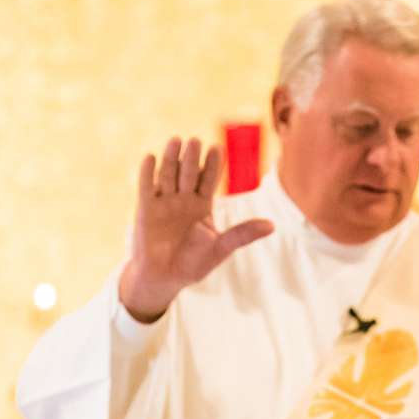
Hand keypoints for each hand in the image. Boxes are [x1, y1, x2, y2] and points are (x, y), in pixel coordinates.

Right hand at [118, 139, 273, 322]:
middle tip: (195, 141)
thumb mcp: (220, 248)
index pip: (209, 179)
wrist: (164, 278)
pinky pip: (146, 186)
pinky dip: (148, 172)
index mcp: (203, 205)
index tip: (216, 148)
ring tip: (176, 141)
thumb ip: (242, 234)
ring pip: (169, 174)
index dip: (212, 165)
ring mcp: (164, 201)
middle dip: (191, 158)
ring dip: (171, 158)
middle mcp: (184, 198)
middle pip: (189, 173)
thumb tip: (272, 226)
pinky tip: (150, 158)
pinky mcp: (145, 208)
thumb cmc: (193, 264)